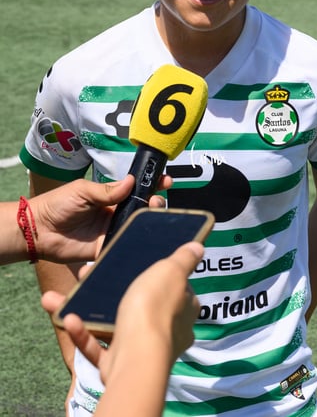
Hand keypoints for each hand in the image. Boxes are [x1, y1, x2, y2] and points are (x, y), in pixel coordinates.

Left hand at [32, 174, 171, 262]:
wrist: (39, 231)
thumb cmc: (57, 205)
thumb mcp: (83, 191)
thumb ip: (108, 190)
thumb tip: (131, 181)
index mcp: (111, 196)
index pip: (136, 188)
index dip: (152, 184)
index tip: (165, 180)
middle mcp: (115, 213)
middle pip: (142, 208)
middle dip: (155, 201)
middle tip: (156, 199)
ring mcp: (112, 231)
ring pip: (137, 226)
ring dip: (148, 220)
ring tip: (153, 213)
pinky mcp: (106, 248)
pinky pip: (124, 245)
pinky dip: (135, 242)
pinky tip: (145, 237)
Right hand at [41, 241, 203, 380]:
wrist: (135, 358)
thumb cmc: (155, 310)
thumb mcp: (172, 271)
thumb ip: (184, 259)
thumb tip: (199, 247)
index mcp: (183, 310)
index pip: (177, 289)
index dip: (160, 276)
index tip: (138, 263)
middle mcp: (167, 332)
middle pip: (141, 305)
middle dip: (116, 290)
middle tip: (95, 274)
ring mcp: (142, 350)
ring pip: (115, 324)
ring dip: (91, 309)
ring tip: (73, 292)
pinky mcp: (118, 364)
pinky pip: (98, 346)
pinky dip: (83, 333)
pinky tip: (69, 318)